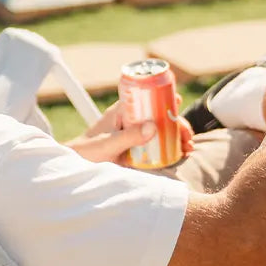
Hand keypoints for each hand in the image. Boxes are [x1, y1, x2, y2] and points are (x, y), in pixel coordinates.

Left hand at [70, 97, 193, 165]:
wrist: (77, 167)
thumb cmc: (87, 151)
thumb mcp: (109, 143)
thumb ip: (128, 137)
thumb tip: (153, 127)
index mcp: (123, 111)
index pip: (147, 98)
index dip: (164, 98)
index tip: (177, 102)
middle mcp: (131, 120)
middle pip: (159, 116)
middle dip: (177, 124)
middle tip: (187, 137)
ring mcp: (133, 135)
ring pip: (160, 131)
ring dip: (176, 137)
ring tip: (188, 148)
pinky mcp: (135, 149)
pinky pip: (155, 146)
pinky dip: (169, 149)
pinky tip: (180, 155)